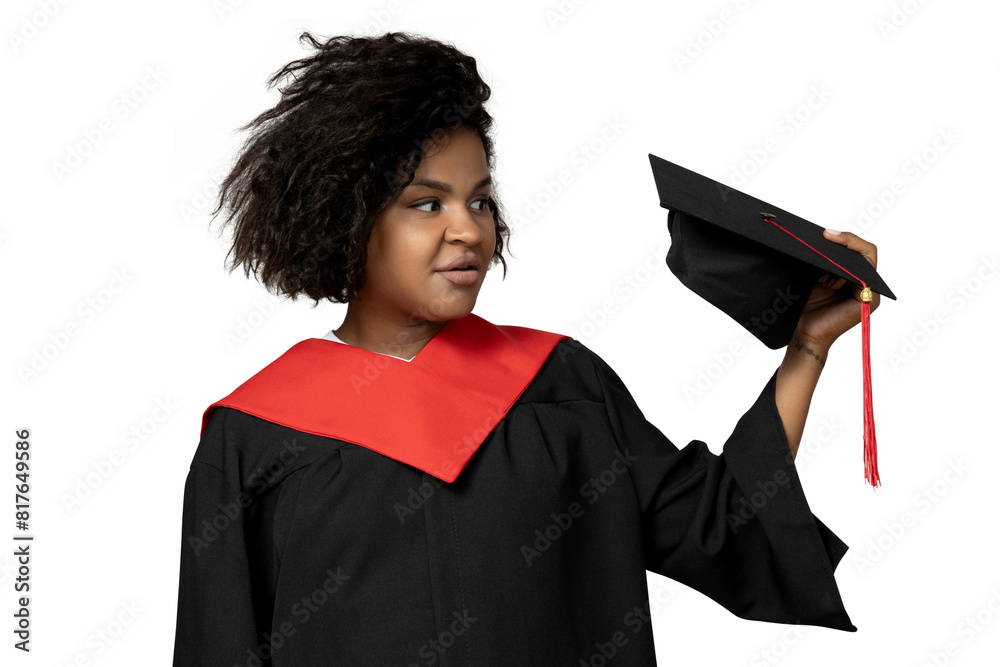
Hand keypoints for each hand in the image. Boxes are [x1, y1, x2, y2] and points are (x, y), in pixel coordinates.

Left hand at [792, 229, 880, 349]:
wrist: (804, 332)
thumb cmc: (805, 308)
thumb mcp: (815, 278)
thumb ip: (824, 261)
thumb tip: (825, 235)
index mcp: (852, 276)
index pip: (857, 249)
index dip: (845, 238)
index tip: (824, 233)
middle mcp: (863, 282)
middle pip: (862, 251)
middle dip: (843, 244)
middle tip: (824, 238)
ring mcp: (869, 291)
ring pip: (864, 259)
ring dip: (842, 261)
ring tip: (821, 273)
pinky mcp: (868, 299)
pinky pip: (865, 274)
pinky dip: (847, 271)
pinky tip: (828, 277)